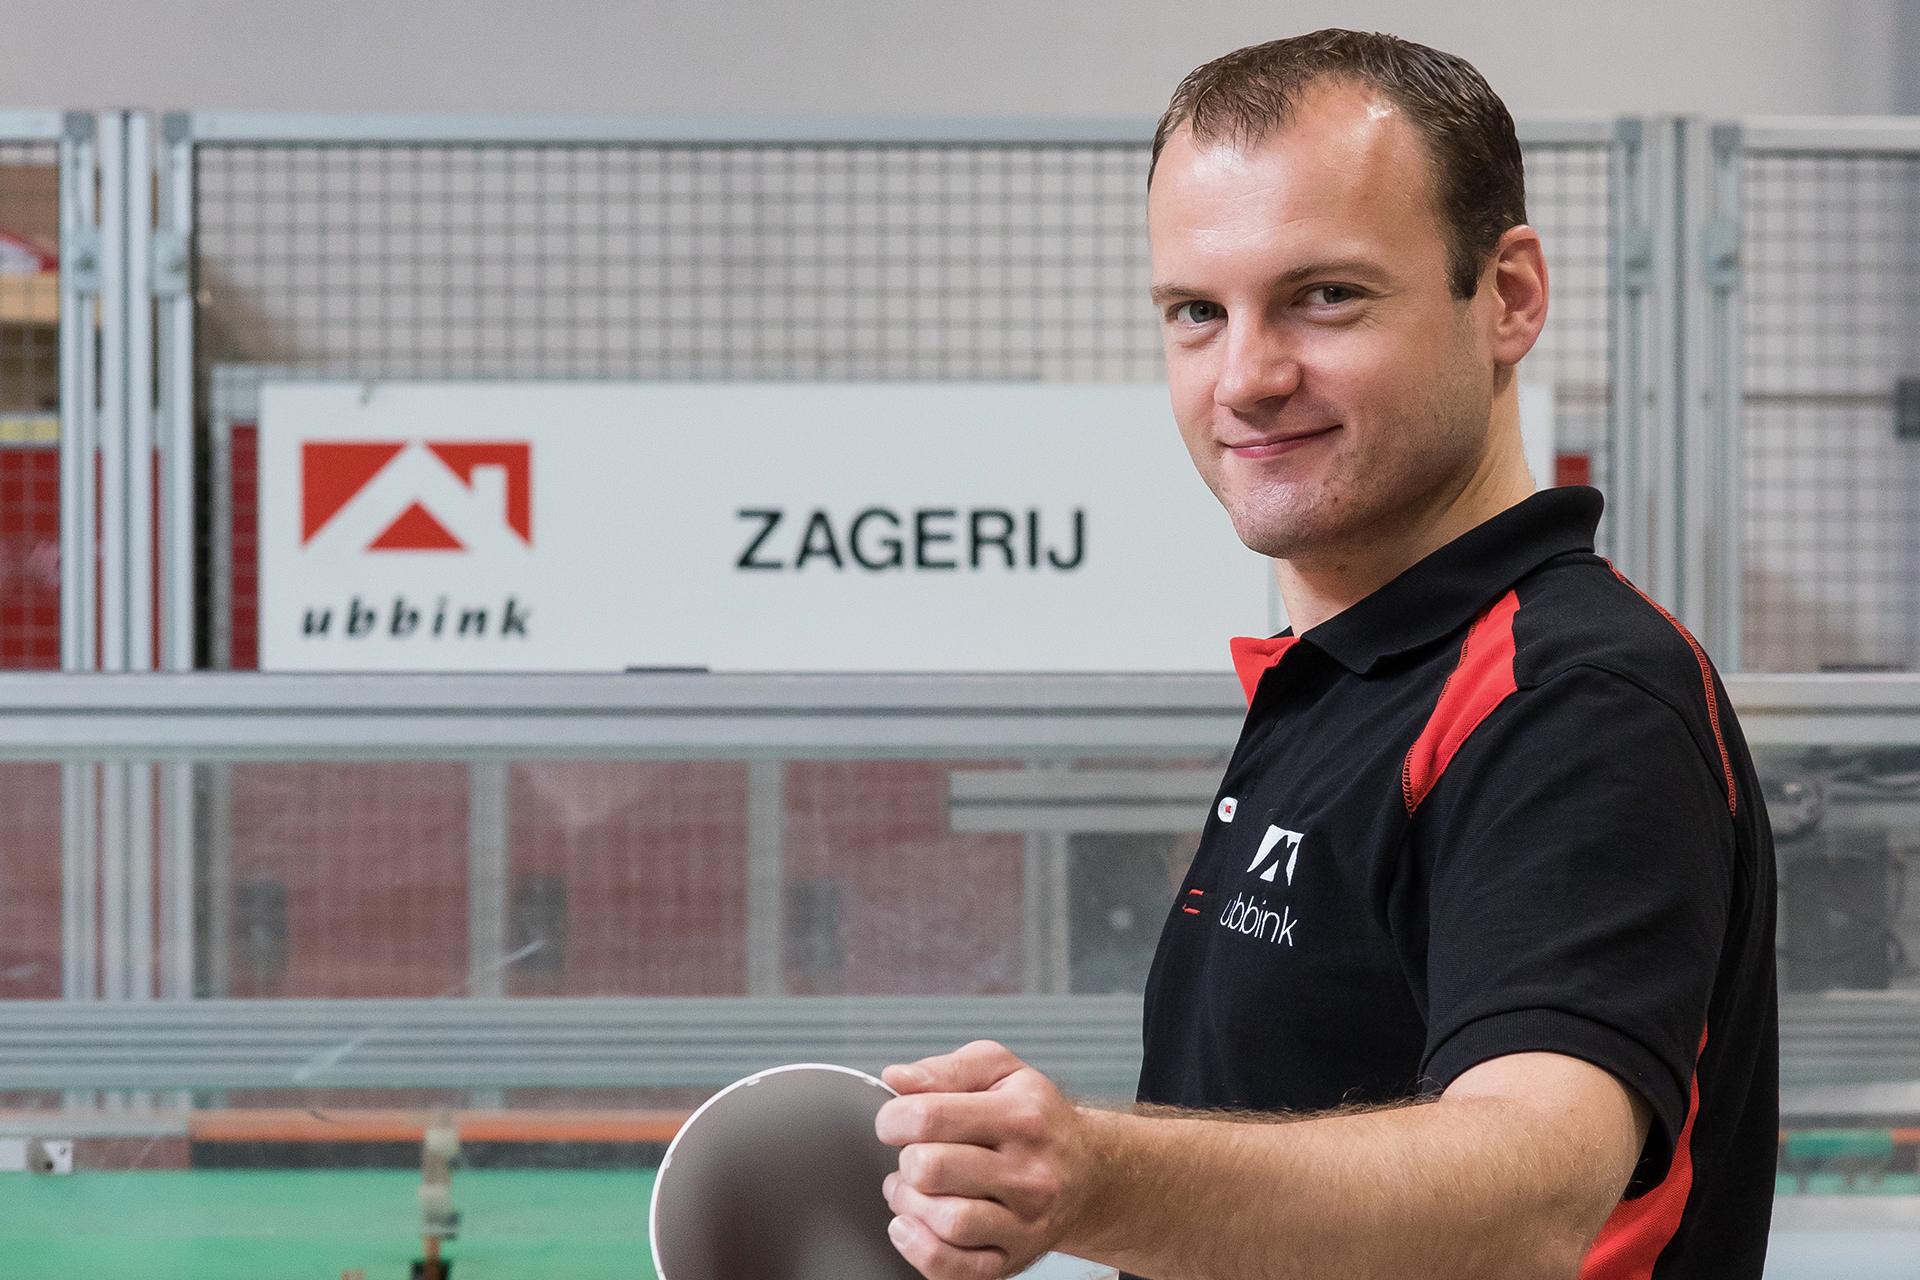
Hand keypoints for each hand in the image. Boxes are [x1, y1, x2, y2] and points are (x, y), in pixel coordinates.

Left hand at [875, 1040, 1095, 1279]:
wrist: (1091, 1172)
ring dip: (909, 1205)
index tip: (895, 1121)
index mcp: (1021, 1117)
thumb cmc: (1037, 1119)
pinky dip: (921, 1251)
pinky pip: (956, 1270)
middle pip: (931, 1169)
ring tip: (914, 1189)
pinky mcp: (1015, 1259)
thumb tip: (898, 1079)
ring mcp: (1025, 1222)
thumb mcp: (1002, 1071)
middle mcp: (1028, 1173)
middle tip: (913, 1156)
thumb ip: (946, 1069)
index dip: (893, 1118)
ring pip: (946, 1222)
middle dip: (905, 1160)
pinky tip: (913, 1226)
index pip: (930, 1116)